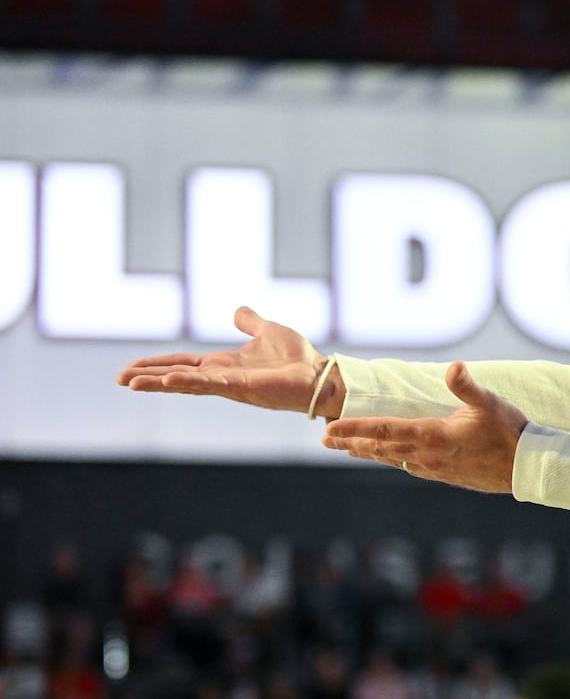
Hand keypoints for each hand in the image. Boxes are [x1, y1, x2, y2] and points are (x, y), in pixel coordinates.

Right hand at [116, 306, 337, 415]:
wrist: (320, 374)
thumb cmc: (298, 358)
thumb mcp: (268, 331)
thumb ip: (250, 322)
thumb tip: (237, 311)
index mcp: (223, 363)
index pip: (182, 363)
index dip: (158, 365)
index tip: (131, 368)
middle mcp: (222, 376)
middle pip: (177, 375)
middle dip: (149, 377)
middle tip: (121, 379)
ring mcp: (230, 384)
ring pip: (187, 382)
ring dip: (159, 382)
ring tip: (132, 383)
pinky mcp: (243, 387)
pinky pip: (210, 384)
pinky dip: (189, 382)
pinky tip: (168, 381)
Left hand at [323, 361, 527, 491]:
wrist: (529, 467)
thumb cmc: (510, 432)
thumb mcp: (491, 403)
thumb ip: (467, 386)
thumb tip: (454, 366)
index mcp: (434, 436)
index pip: (385, 431)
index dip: (354, 429)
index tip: (329, 429)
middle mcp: (428, 456)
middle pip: (381, 448)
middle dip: (351, 442)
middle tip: (326, 439)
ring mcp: (435, 468)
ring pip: (392, 459)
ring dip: (368, 452)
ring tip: (348, 448)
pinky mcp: (445, 475)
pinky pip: (409, 466)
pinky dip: (391, 459)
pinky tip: (389, 457)